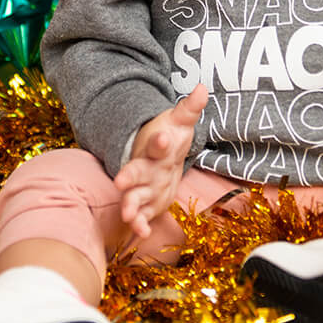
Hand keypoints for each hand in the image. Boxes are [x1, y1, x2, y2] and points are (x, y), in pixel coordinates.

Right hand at [113, 84, 208, 239]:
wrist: (157, 152)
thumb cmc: (169, 136)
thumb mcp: (180, 121)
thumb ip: (190, 108)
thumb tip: (202, 88)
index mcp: (156, 147)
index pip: (157, 143)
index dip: (160, 142)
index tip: (164, 138)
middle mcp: (146, 167)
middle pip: (135, 172)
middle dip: (128, 178)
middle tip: (120, 182)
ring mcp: (144, 186)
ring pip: (133, 196)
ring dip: (130, 205)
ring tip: (127, 215)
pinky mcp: (147, 202)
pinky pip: (141, 214)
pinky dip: (139, 224)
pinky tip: (141, 233)